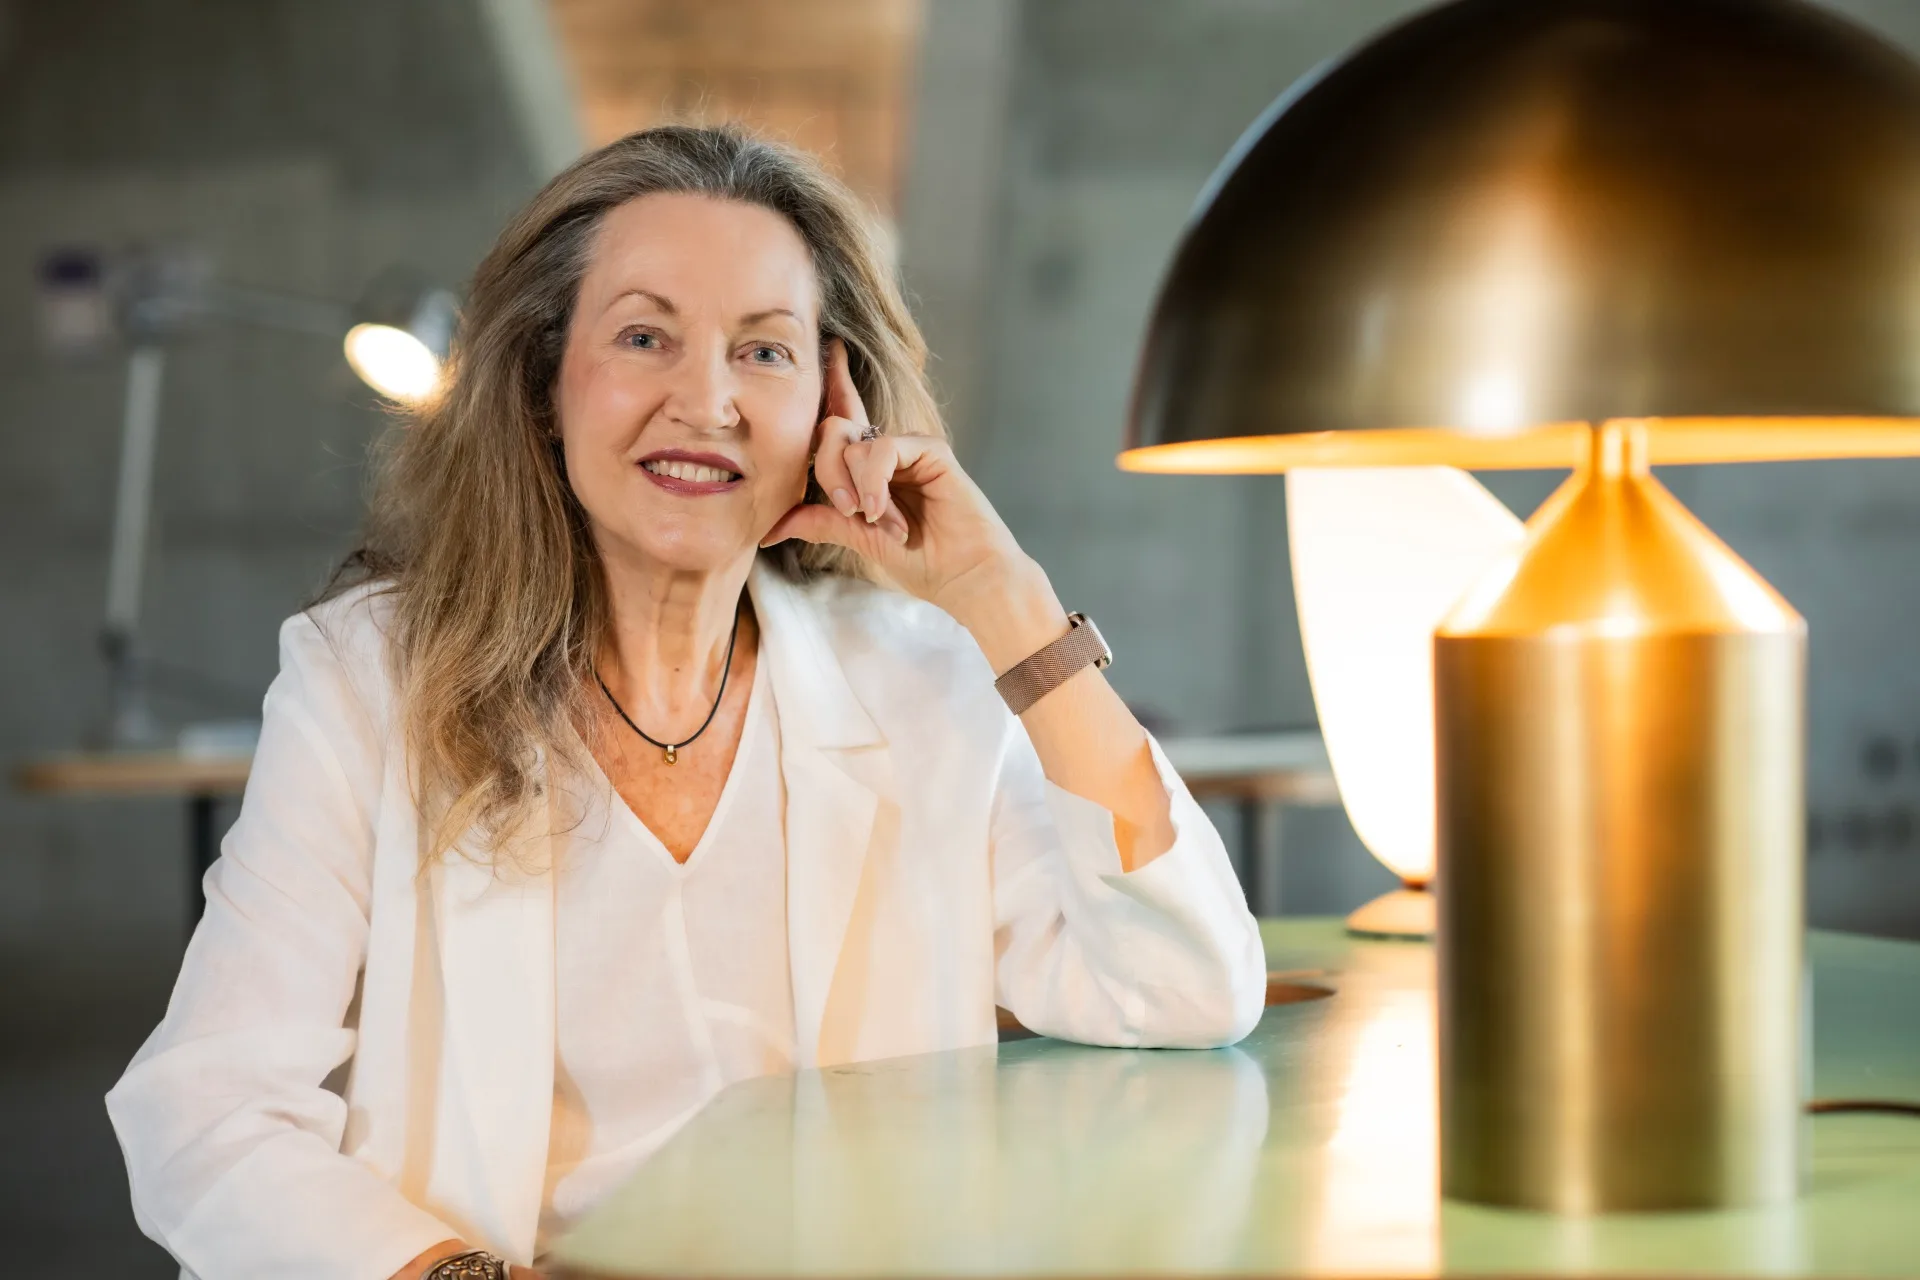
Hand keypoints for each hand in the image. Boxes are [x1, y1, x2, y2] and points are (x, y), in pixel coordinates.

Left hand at [762, 338, 1050, 635]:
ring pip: (852, 441)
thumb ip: (820, 521)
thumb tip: (768, 527)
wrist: (965, 578)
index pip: (845, 418)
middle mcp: (889, 451)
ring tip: (875, 518)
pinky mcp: (930, 450)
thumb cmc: (922, 561)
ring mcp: (910, 448)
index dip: (834, 383)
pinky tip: (882, 510)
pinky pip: (882, 448)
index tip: (829, 349)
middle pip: (832, 430)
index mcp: (873, 467)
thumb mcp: (859, 539)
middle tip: (849, 509)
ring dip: (855, 486)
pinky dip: (874, 481)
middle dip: (827, 470)